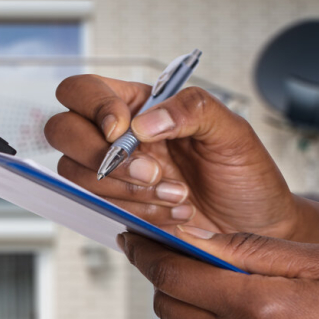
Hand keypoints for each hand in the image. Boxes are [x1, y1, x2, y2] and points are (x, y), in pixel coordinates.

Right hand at [44, 75, 301, 237]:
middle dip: (100, 154)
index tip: (123, 130)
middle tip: (149, 171)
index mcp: (141, 106)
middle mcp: (120, 138)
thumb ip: (192, 109)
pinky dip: (137, 214)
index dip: (93, 106)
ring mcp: (115, 176)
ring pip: (78, 176)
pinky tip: (173, 215)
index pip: (83, 90)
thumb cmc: (245, 176)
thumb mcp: (231, 131)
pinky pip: (101, 209)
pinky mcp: (119, 210)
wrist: (256, 227)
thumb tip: (144, 121)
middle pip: (63, 131)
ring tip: (177, 196)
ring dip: (126, 190)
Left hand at [117, 227, 318, 318]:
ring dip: (203, 311)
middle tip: (186, 255)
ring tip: (247, 293)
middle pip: (172, 309)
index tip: (132, 238)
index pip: (174, 276)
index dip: (147, 253)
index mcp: (258, 308)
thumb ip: (251, 250)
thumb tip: (196, 237)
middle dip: (170, 279)